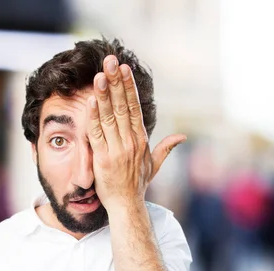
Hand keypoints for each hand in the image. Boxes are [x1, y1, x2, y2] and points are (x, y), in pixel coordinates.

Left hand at [86, 55, 185, 210]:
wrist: (127, 206)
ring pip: (109, 117)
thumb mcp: (154, 164)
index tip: (124, 69)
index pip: (134, 108)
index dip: (128, 87)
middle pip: (122, 106)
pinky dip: (94, 117)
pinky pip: (97, 134)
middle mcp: (131, 142)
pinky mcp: (103, 159)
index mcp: (141, 140)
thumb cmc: (138, 185)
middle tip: (111, 61)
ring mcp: (117, 150)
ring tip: (100, 75)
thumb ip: (166, 148)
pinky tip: (91, 101)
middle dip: (116, 82)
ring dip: (104, 94)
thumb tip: (182, 137)